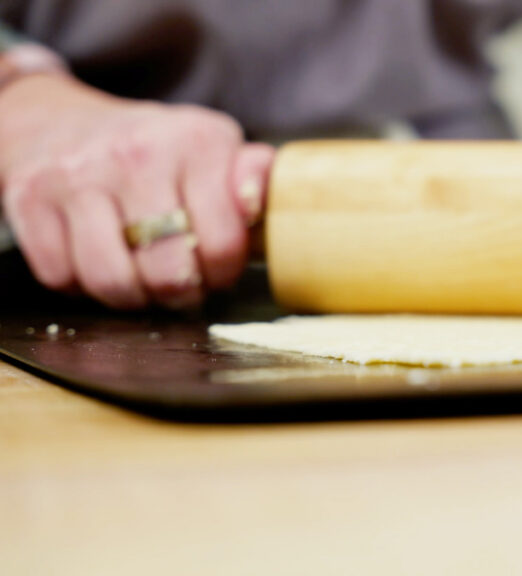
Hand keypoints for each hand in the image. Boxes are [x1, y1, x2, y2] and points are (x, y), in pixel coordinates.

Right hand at [0, 74, 273, 308]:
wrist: (58, 119)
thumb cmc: (154, 151)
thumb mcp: (213, 149)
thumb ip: (254, 179)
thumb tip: (270, 202)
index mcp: (196, 142)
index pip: (223, 243)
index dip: (224, 272)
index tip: (218, 269)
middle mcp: (137, 154)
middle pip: (169, 271)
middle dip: (181, 293)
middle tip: (182, 285)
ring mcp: (79, 176)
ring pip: (112, 281)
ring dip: (131, 297)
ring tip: (142, 281)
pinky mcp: (29, 198)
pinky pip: (60, 277)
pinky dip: (79, 285)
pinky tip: (97, 261)